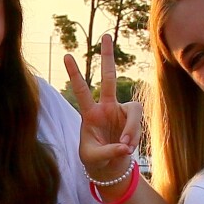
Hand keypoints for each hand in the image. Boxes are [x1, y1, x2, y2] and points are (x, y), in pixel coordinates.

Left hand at [64, 34, 143, 182]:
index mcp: (89, 114)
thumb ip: (108, 152)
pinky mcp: (133, 121)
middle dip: (107, 58)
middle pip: (109, 78)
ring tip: (124, 146)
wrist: (110, 169)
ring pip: (133, 110)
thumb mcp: (94, 158)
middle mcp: (106, 108)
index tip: (66, 56)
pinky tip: (127, 148)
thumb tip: (124, 146)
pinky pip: (137, 124)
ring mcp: (121, 113)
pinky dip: (134, 137)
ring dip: (131, 129)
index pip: (81, 91)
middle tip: (106, 35)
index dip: (75, 74)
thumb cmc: (96, 161)